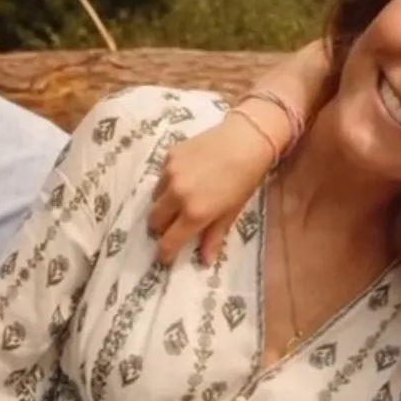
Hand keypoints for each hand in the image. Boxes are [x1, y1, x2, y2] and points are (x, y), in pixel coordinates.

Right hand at [148, 115, 275, 265]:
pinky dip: (168, 182)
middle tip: (172, 226)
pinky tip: (185, 177)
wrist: (246, 139)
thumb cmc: (245, 179)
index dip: (164, 253)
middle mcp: (177, 195)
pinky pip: (161, 176)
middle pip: (154, 220)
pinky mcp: (169, 155)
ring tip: (180, 199)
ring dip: (163, 204)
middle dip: (161, 228)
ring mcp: (170, 173)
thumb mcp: (232, 211)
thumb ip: (214, 236)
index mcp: (194, 213)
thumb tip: (206, 261)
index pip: (168, 241)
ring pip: (154, 197)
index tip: (163, 258)